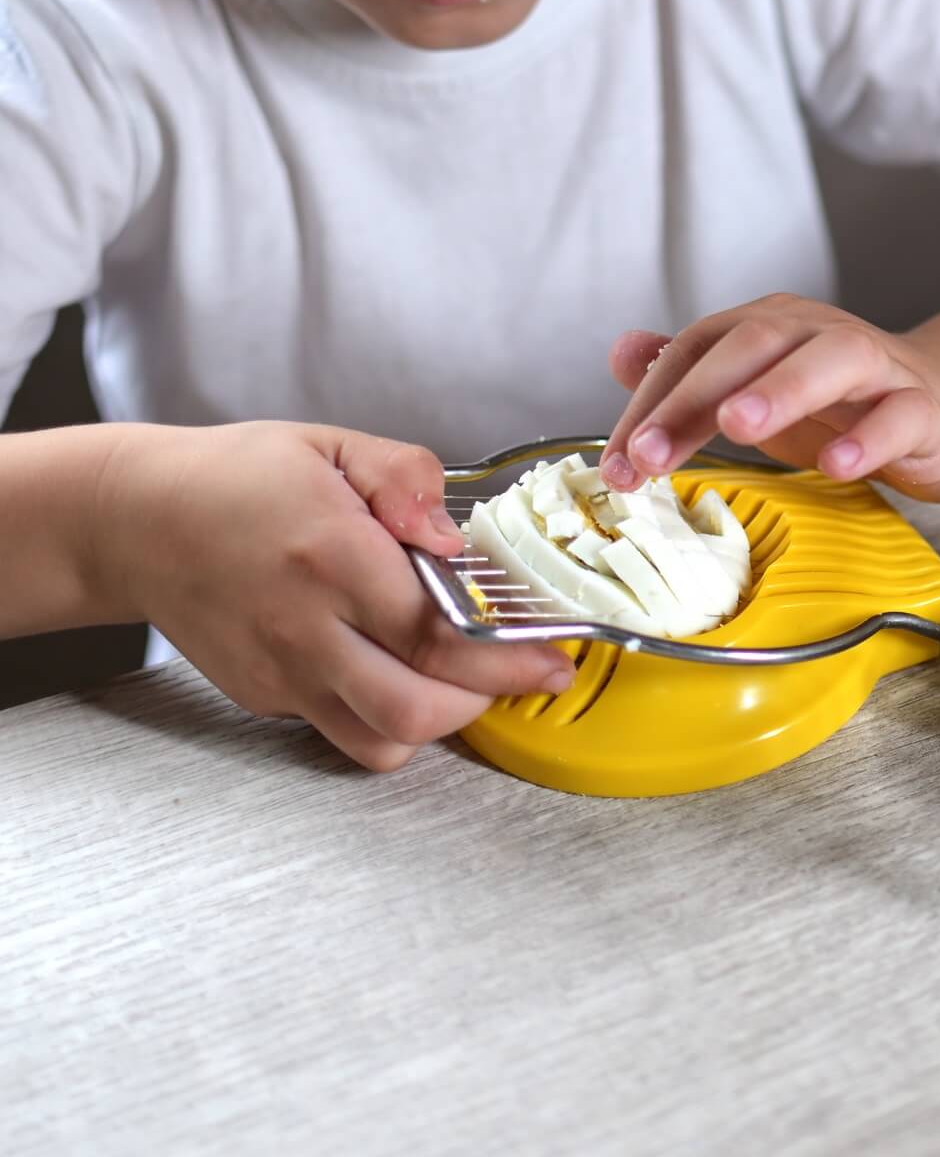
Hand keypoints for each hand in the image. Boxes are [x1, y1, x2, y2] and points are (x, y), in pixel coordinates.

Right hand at [102, 423, 577, 769]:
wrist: (135, 520)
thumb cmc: (237, 478)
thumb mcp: (331, 445)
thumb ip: (407, 478)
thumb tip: (454, 536)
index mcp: (332, 556)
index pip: (440, 632)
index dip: (510, 656)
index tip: (555, 655)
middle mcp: (305, 627)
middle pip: (417, 708)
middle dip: (489, 699)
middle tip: (524, 672)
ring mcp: (282, 672)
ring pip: (382, 742)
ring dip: (440, 721)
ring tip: (466, 679)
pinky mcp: (266, 697)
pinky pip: (344, 732)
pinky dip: (390, 719)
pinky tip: (405, 674)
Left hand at [599, 295, 939, 500]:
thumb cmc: (842, 403)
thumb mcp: (755, 389)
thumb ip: (690, 373)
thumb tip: (621, 352)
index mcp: (770, 326)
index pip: (698, 350)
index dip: (653, 402)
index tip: (621, 462)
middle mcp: (818, 334)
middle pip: (754, 344)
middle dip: (696, 398)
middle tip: (652, 453)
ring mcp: (877, 368)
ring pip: (831, 361)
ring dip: (781, 390)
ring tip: (738, 427)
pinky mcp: (924, 409)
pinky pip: (899, 415)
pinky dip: (869, 437)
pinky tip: (837, 464)